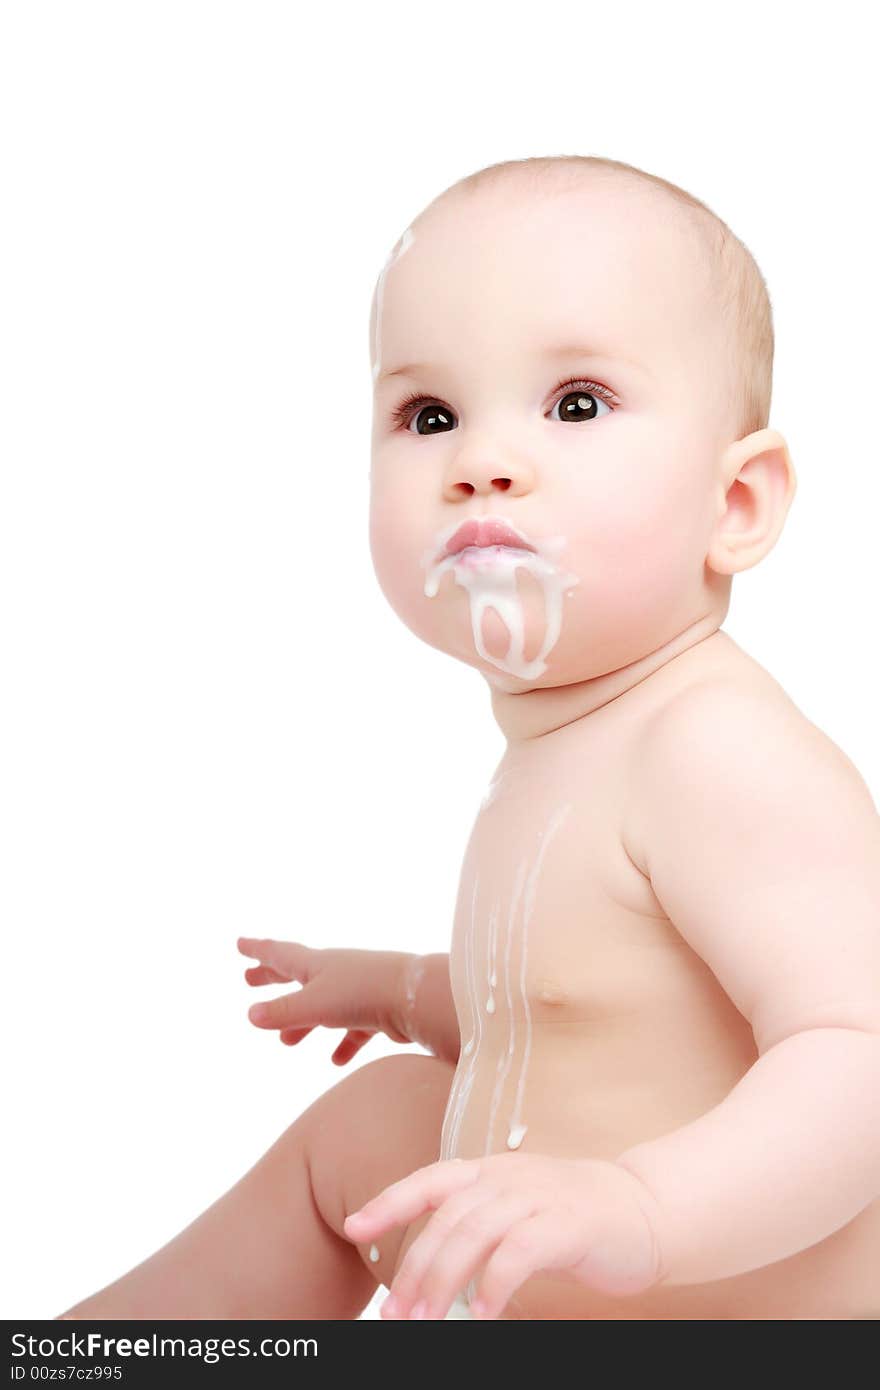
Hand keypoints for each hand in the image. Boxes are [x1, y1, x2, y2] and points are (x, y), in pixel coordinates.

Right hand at [237, 938, 411, 1065]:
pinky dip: (343, 1043)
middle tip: (250, 980)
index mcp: (316, 963)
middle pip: (298, 974)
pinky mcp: (378, 1010)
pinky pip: (353, 1028)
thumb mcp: (314, 1004)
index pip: (279, 953)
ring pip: (323, 1006)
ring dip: (303, 1022)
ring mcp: (358, 990)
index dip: (258, 950)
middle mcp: (336, 972)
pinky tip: (335, 1061)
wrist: (415, 998)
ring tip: (286, 1041)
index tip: (239, 944)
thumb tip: (250, 1015)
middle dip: (273, 978)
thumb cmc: (361, 994)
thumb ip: (282, 1012)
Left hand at [343, 1152, 666, 1318]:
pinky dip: (495, 1284)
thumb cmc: (572, 1219)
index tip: (354, 1228)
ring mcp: (540, 1196)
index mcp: (492, 1171)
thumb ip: (478, 1229)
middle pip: (447, 1218)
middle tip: (396, 1313)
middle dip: (415, 1267)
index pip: (430, 1180)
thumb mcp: (518, 1213)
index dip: (389, 1201)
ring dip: (444, 1280)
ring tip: (428, 1321)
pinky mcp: (569, 1223)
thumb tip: (429, 1275)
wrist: (645, 1209)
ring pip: (475, 1232)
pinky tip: (481, 1314)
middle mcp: (510, 1177)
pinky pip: (520, 1252)